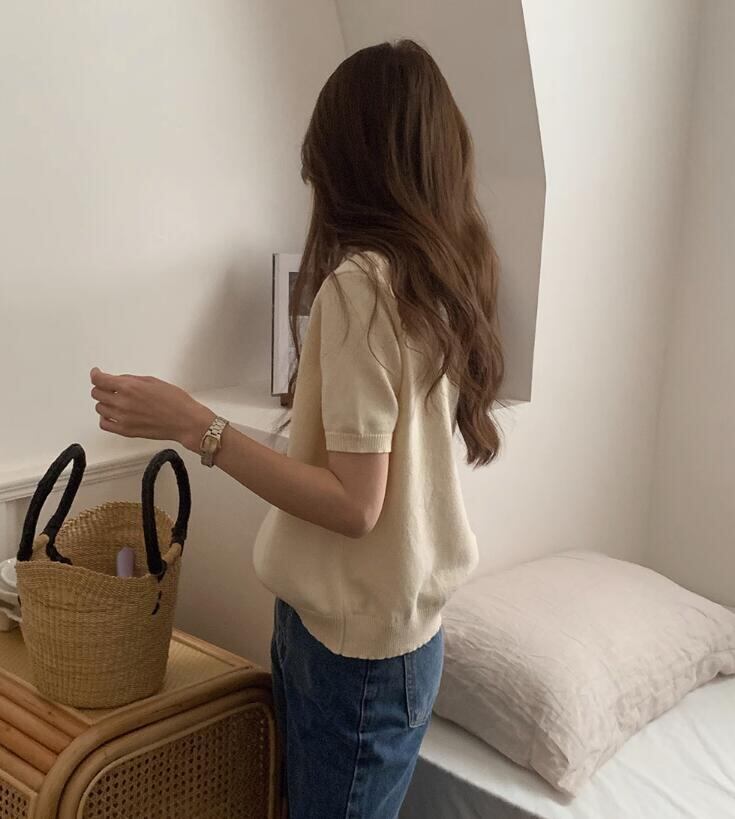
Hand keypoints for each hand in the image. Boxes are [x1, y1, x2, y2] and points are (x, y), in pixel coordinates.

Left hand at [90, 367, 215, 451]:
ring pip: (99, 408)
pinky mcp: (125, 431)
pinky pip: (104, 424)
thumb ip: (132, 380)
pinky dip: (105, 418)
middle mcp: (122, 403)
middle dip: (102, 388)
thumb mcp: (153, 381)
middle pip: (96, 393)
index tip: (97, 373)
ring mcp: (122, 418)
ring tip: (116, 401)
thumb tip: (118, 380)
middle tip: (109, 387)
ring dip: (105, 402)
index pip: (99, 380)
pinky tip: (114, 414)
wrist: (185, 421)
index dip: (96, 374)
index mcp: (129, 387)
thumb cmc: (175, 401)